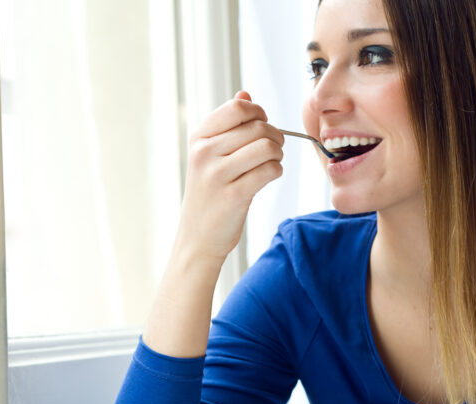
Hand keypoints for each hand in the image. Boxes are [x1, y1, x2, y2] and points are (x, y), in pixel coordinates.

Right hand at [175, 90, 284, 270]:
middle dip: (275, 136)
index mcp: (199, 137)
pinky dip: (276, 172)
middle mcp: (204, 152)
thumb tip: (245, 94)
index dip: (259, 114)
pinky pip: (270, 171)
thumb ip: (228, 124)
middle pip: (258, 126)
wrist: (198, 237)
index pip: (239, 107)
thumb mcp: (210, 154)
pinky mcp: (234, 195)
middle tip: (272, 151)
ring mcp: (217, 174)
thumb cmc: (210, 193)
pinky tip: (268, 177)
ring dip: (278, 155)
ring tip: (270, 163)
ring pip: (267, 147)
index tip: (262, 127)